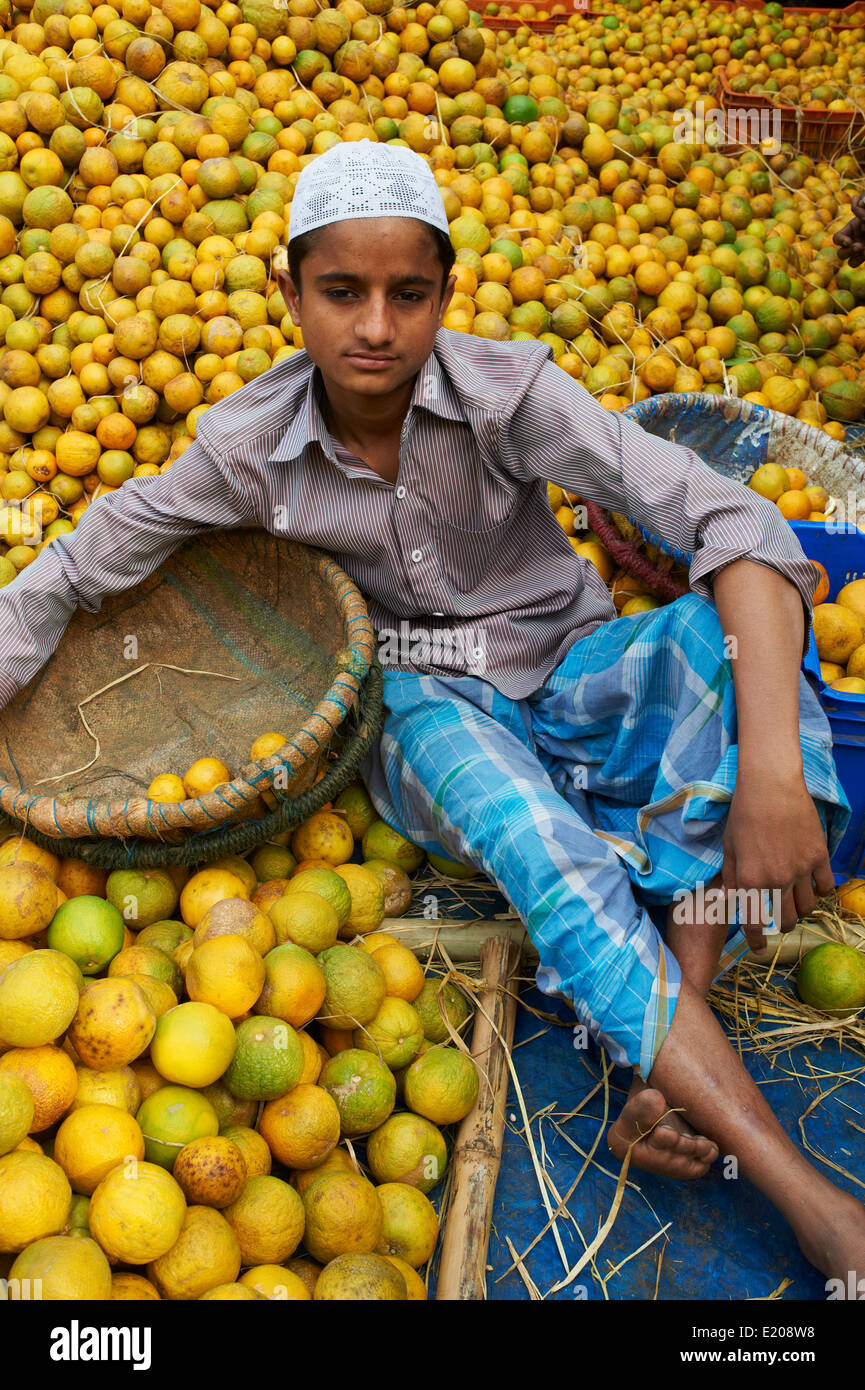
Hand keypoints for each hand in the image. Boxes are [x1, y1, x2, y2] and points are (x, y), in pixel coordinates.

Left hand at [721, 771, 835, 948]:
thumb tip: (729, 902)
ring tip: (794, 904)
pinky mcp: (819, 856)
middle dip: (780, 926)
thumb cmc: (743, 814)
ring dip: (800, 911)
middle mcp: (777, 879)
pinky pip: (825, 886)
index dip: (756, 940)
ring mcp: (801, 869)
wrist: (770, 786)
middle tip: (778, 922)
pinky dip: (819, 891)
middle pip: (785, 920)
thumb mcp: (729, 848)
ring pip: (807, 908)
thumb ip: (732, 878)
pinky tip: (812, 886)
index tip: (759, 948)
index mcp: (750, 880)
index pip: (753, 923)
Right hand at [833, 192, 864, 266]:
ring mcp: (857, 250)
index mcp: (850, 229)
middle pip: (840, 253)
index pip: (837, 238)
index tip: (848, 241)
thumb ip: (861, 204)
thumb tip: (858, 200)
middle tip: (858, 246)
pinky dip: (859, 260)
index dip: (840, 240)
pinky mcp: (862, 256)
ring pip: (846, 259)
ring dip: (853, 256)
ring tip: (863, 249)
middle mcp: (851, 241)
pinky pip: (854, 263)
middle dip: (848, 251)